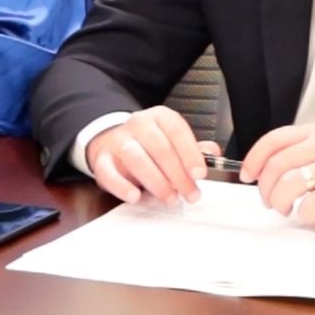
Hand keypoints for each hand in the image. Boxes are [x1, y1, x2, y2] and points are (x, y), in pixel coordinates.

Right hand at [86, 106, 219, 205]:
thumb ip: (194, 148)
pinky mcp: (102, 160)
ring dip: (156, 181)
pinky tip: (135, 196)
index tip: (200, 174)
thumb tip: (213, 153)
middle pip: (160, 148)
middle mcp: (138, 125)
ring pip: (136, 158)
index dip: (190, 154)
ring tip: (169, 197)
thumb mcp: (173, 140)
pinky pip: (108, 173)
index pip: (177, 131)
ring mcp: (118, 141)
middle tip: (190, 194)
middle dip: (178, 175)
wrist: (113, 140)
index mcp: (159, 117)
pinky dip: (122, 187)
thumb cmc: (150, 144)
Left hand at [239, 124, 314, 224]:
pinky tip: (310, 213)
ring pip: (289, 185)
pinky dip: (303, 213)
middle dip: (266, 188)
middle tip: (270, 200)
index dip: (253, 159)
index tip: (248, 174)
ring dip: (280, 202)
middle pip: (277, 166)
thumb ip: (306, 149)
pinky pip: (310, 205)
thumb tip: (271, 167)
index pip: (274, 140)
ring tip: (287, 208)